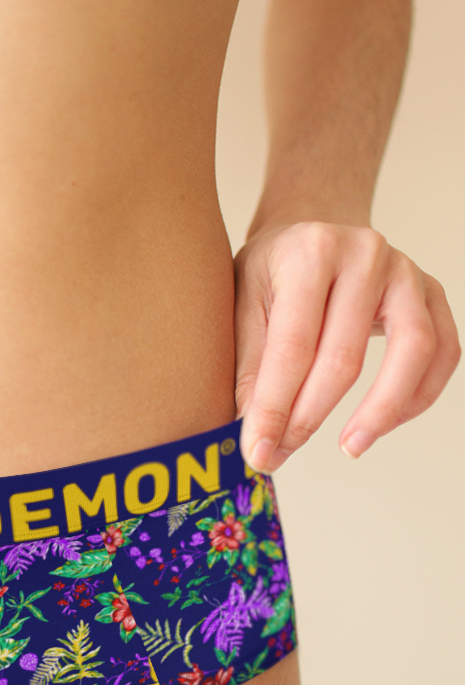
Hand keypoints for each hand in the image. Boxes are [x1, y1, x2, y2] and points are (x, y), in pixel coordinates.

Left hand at [233, 220, 458, 472]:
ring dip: (380, 411)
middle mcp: (364, 255)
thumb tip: (255, 434)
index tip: (259, 451)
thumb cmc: (272, 272)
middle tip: (283, 455)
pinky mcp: (431, 291)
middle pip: (344, 356)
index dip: (275, 407)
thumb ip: (248, 365)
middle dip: (310, 417)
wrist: (312, 229)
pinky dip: (418, 394)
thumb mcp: (242, 304)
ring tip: (349, 447)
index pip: (292, 347)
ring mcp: (406, 271)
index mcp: (309, 253)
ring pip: (411, 351)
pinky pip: (443, 350)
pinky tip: (384, 423)